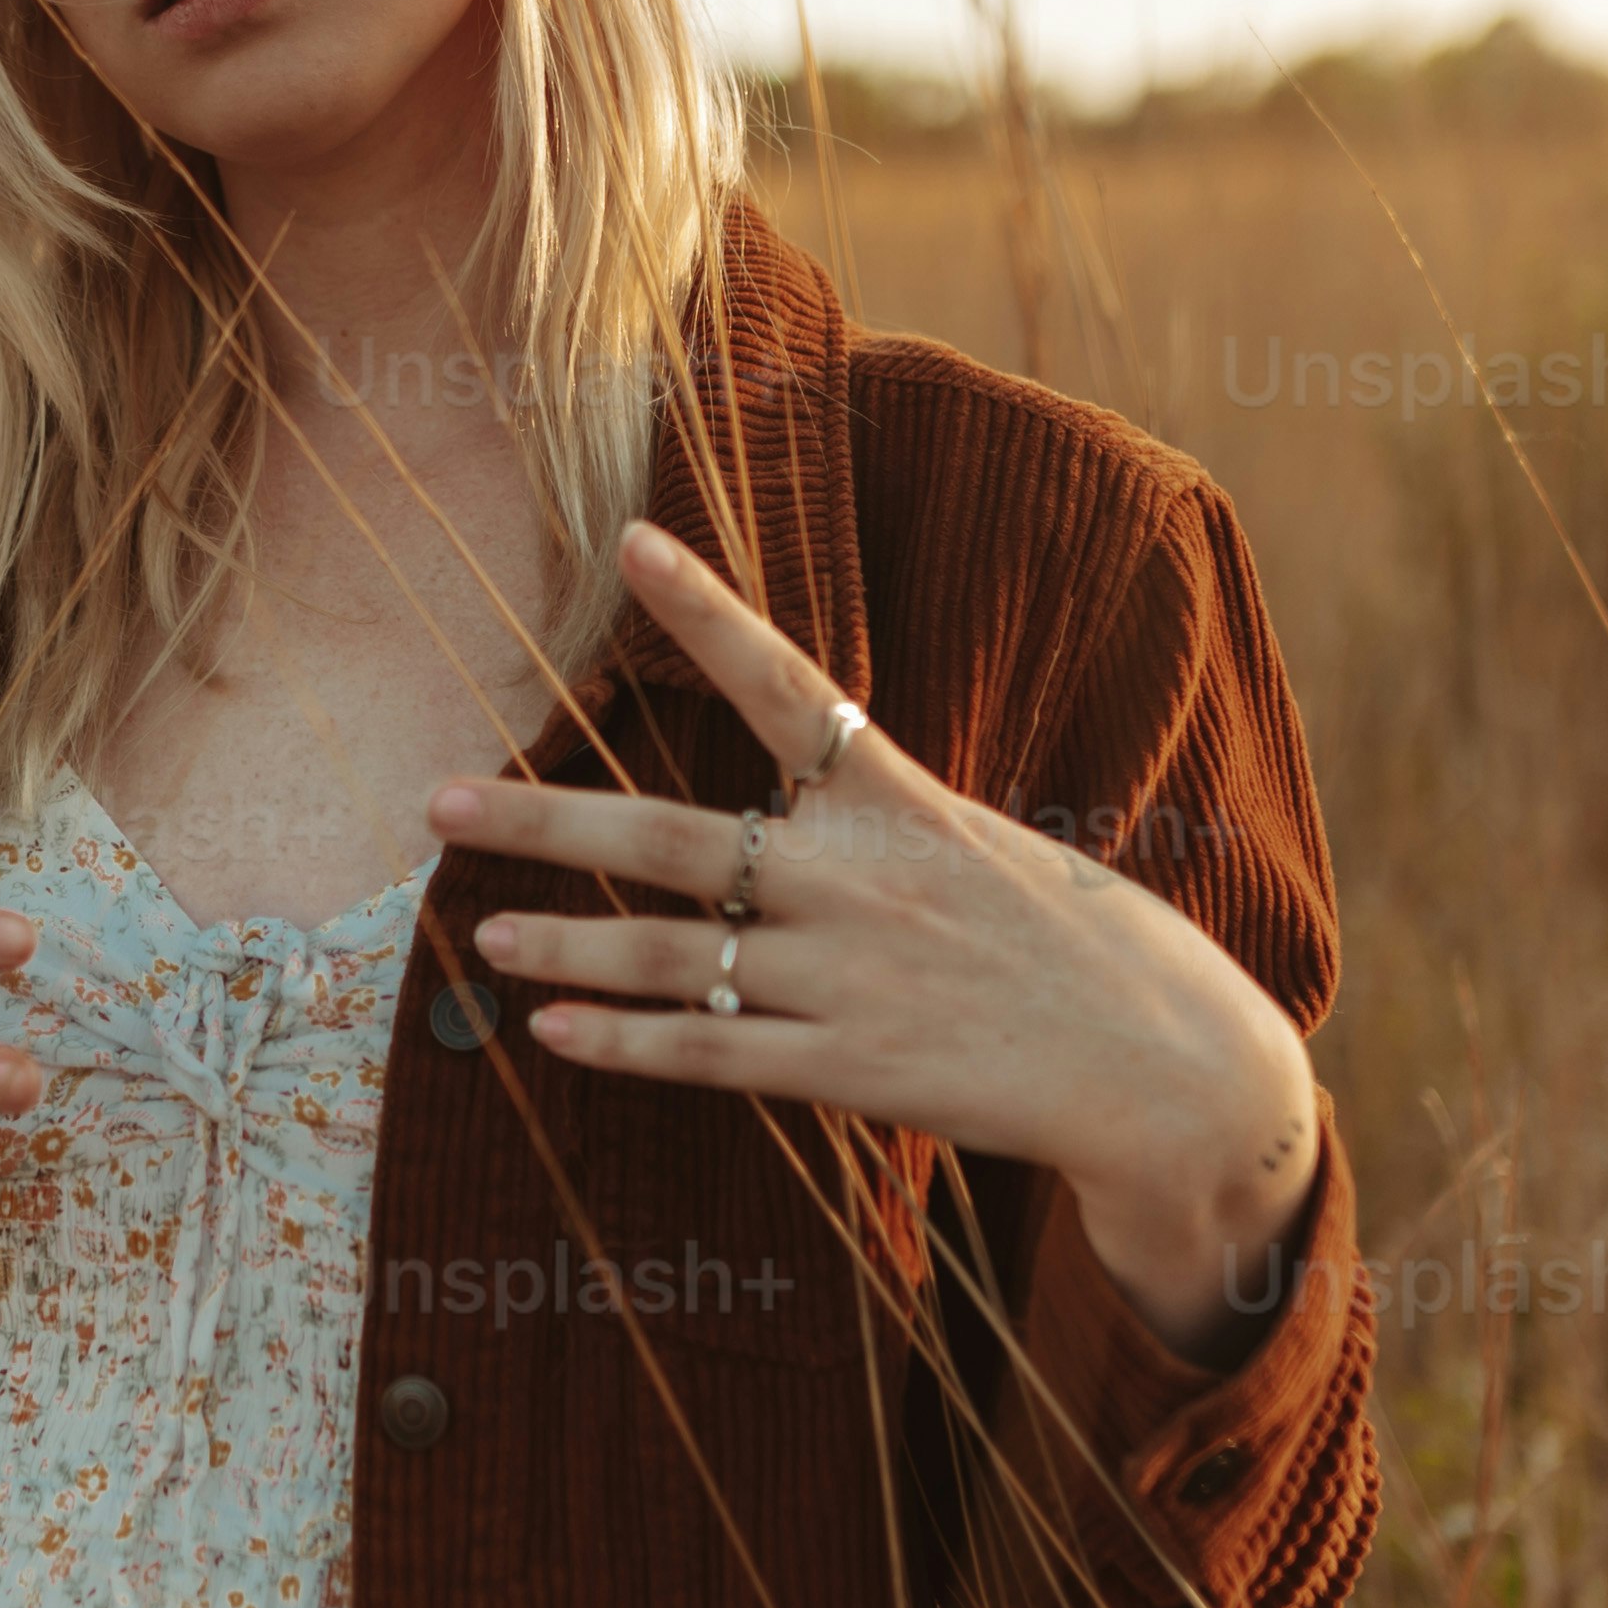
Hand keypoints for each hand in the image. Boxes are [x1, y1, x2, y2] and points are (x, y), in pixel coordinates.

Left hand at [425, 516, 1322, 1352]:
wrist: (1170, 1067)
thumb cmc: (1083, 946)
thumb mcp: (991, 848)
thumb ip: (881, 828)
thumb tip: (795, 815)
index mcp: (902, 801)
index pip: (787, 684)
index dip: (706, 609)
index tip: (631, 536)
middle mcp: (859, 880)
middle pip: (671, 836)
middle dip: (545, 821)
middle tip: (437, 805)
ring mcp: (848, 978)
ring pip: (668, 954)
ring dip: (564, 944)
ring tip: (480, 932)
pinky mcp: (854, 1071)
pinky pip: (711, 1053)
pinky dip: (625, 1044)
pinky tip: (552, 1037)